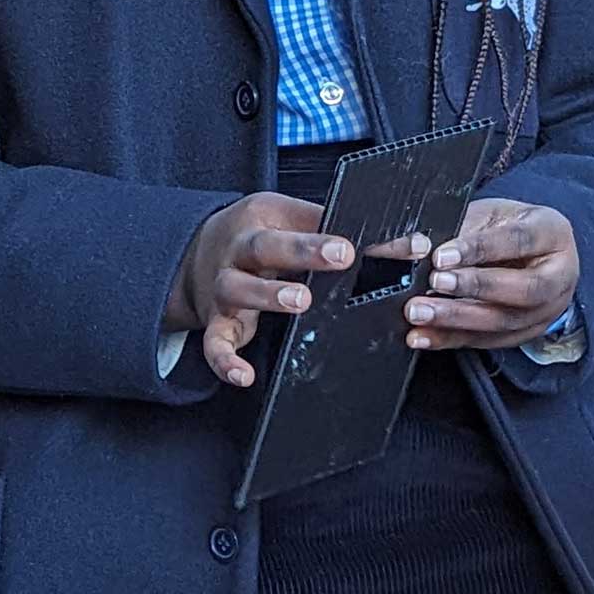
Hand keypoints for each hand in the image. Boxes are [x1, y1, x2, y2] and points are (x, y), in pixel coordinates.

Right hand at [165, 194, 354, 388]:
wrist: (196, 251)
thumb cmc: (257, 234)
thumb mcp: (286, 217)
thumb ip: (331, 229)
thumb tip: (398, 244)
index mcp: (262, 219)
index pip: (300, 223)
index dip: (327, 235)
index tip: (354, 246)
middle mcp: (239, 250)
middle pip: (265, 246)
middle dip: (301, 251)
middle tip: (340, 257)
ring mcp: (225, 286)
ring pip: (238, 288)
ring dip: (268, 295)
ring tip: (300, 301)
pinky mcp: (216, 321)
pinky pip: (214, 342)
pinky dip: (225, 361)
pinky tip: (244, 375)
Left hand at [404, 198, 577, 352]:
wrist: (531, 253)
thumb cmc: (508, 228)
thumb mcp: (488, 215)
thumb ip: (454, 228)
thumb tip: (410, 247)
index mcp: (553, 233)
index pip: (517, 240)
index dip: (478, 249)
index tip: (441, 256)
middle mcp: (559, 275)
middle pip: (521, 288)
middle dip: (472, 288)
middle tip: (433, 283)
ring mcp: (546, 311)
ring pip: (503, 321)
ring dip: (456, 319)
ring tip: (420, 313)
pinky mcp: (525, 334)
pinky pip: (487, 341)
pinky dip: (450, 339)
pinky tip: (424, 336)